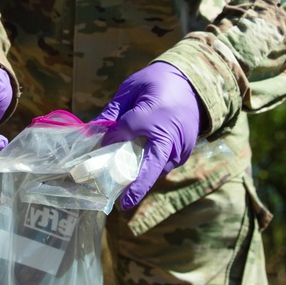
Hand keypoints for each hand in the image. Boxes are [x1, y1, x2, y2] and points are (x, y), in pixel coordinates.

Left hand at [89, 62, 200, 209]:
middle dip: (136, 188)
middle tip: (123, 203)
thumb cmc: (157, 83)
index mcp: (156, 114)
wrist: (192, 82)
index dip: (112, 139)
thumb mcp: (131, 89)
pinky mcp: (185, 153)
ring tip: (124, 186)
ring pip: (158, 171)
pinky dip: (151, 171)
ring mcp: (181, 147)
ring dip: (142, 179)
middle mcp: (171, 136)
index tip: (98, 145)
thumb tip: (93, 130)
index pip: (128, 131)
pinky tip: (137, 171)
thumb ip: (114, 111)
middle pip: (151, 168)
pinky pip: (165, 167)